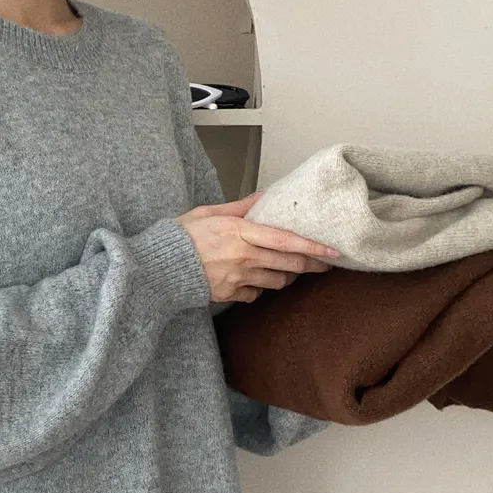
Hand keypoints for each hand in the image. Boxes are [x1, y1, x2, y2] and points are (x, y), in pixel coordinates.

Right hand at [176, 192, 341, 303]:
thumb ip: (240, 206)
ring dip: (288, 276)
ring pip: (278, 281)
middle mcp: (243, 257)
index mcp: (240, 232)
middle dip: (313, 265)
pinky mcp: (230, 295)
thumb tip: (264, 197)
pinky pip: (257, 294)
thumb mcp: (209, 212)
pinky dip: (261, 287)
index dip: (313, 246)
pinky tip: (256, 279)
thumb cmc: (182, 237)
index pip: (286, 240)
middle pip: (290, 264)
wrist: (158, 268)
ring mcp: (238, 279)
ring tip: (289, 268)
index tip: (334, 250)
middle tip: (327, 263)